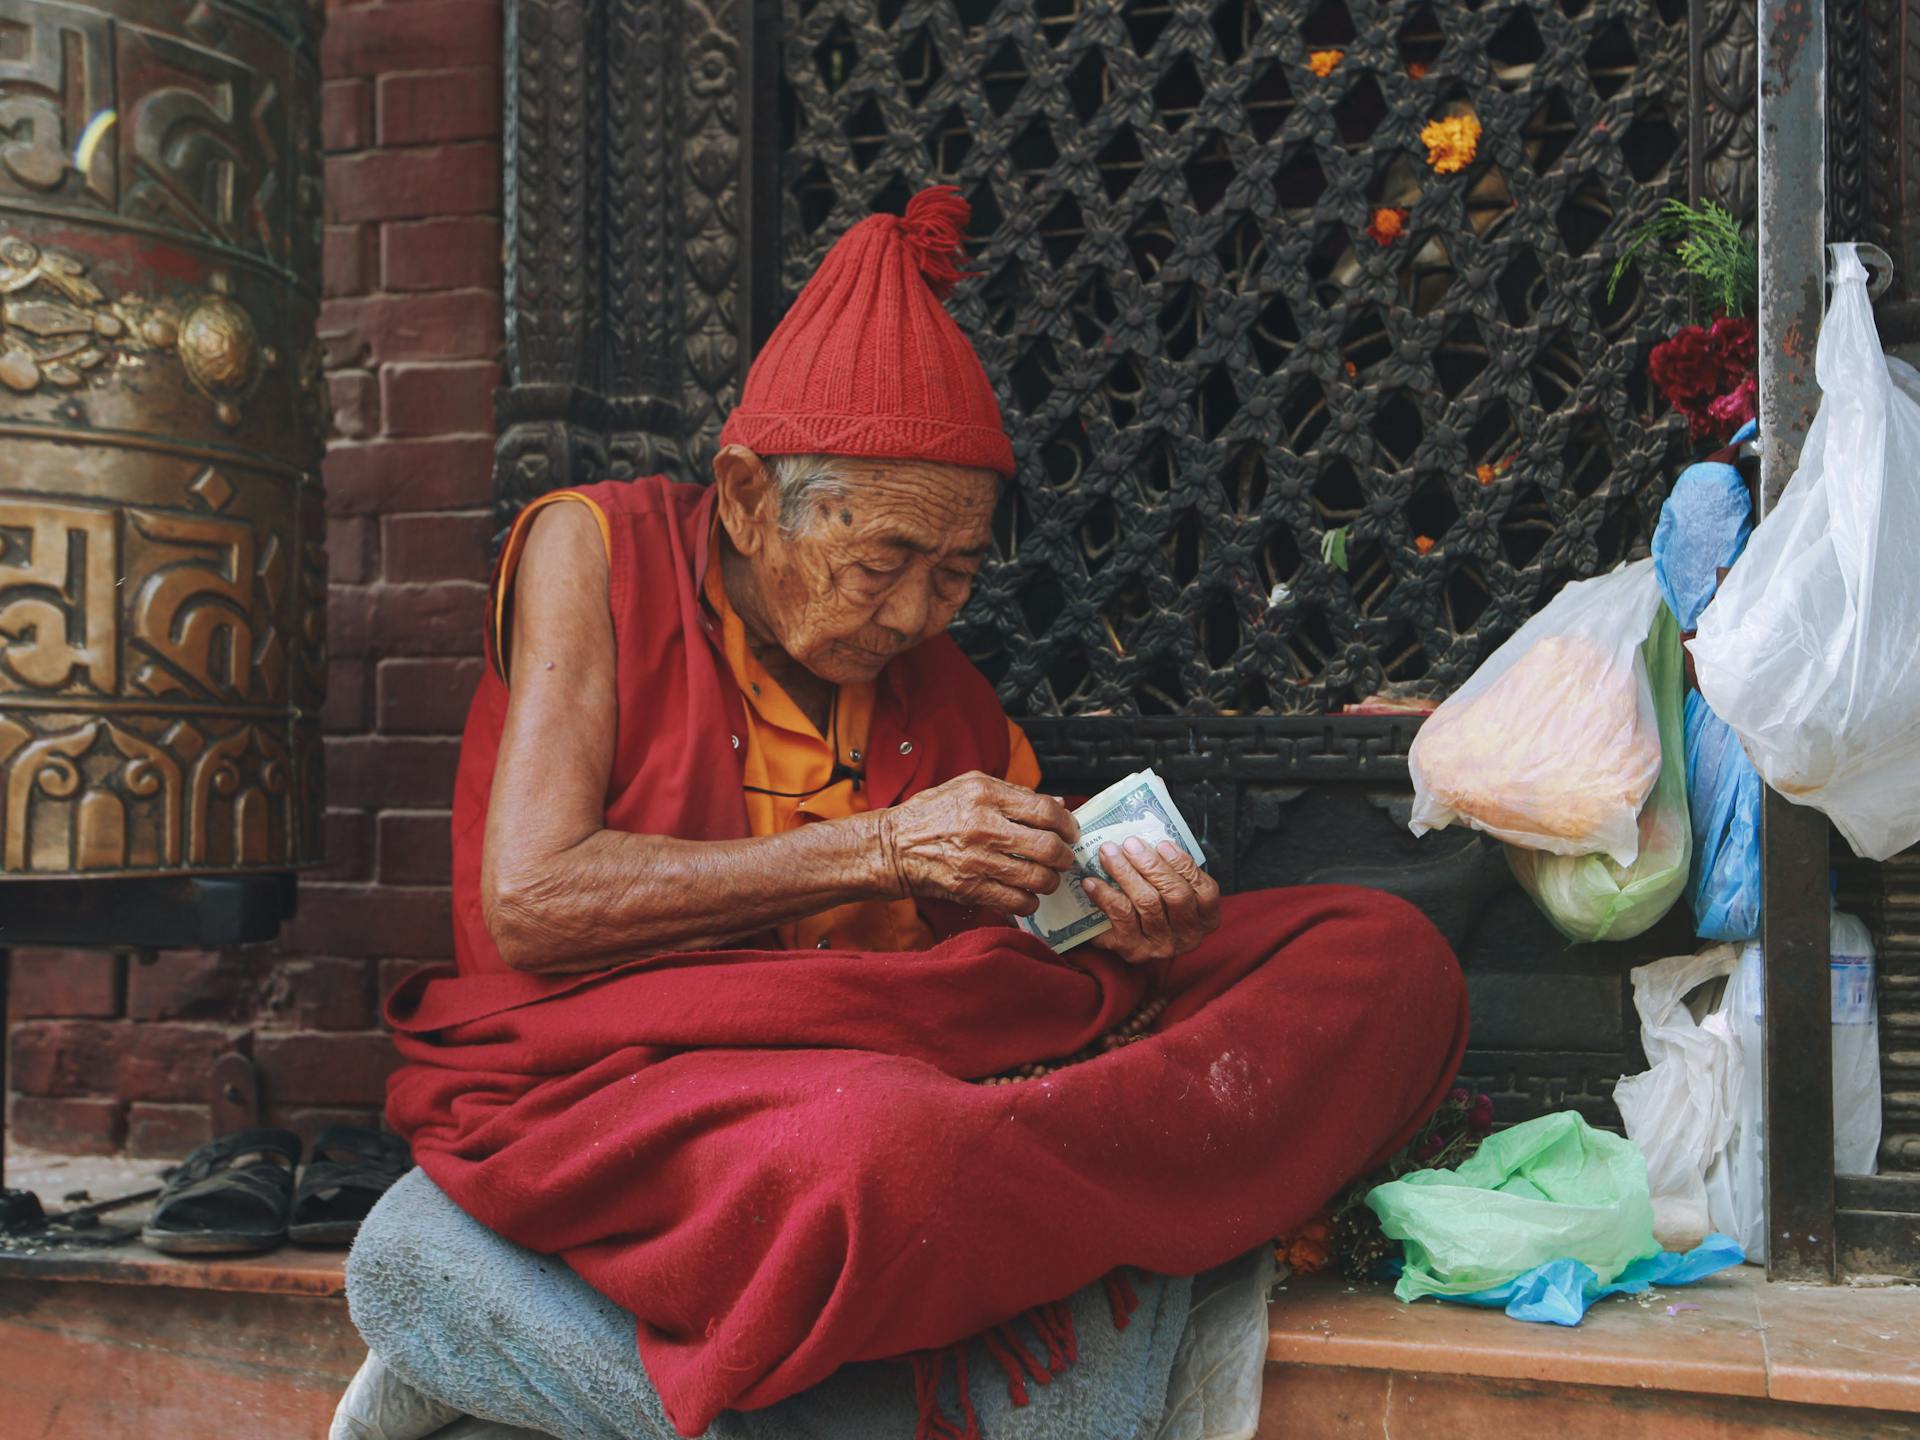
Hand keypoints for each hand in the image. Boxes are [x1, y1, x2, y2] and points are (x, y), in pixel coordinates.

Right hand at [877, 772, 1077, 914]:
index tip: (1070, 831)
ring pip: (1038, 878)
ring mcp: (977, 860)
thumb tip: (1056, 803)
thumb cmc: (930, 815)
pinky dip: (1030, 901)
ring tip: (1047, 877)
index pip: (1045, 810)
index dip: (1066, 824)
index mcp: (985, 795)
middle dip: (1064, 856)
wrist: (891, 847)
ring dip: (1050, 881)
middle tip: (1064, 858)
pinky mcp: (970, 889)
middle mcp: (983, 826)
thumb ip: (1013, 793)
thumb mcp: (968, 787)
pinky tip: (1026, 894)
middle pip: (1048, 847)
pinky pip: (1018, 901)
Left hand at [1081, 838, 1220, 963]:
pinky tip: (1092, 881)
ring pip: (1148, 903)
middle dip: (1152, 865)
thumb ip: (1170, 870)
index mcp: (1207, 917)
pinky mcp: (1135, 951)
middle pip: (1176, 895)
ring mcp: (1163, 946)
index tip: (1162, 843)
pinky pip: (1121, 918)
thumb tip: (1146, 840)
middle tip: (1129, 843)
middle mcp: (1189, 935)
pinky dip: (1106, 896)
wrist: (1129, 941)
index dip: (1184, 865)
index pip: (1205, 890)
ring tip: (1108, 853)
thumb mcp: (1172, 889)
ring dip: (1126, 873)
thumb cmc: (1156, 905)